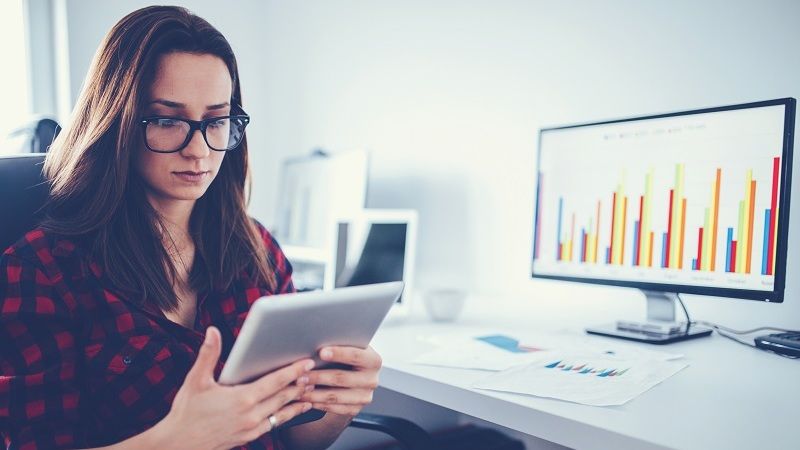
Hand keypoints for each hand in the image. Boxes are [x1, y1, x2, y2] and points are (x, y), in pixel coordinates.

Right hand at [154, 326, 315, 449]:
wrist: (178, 445)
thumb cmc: (186, 412)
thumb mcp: (196, 380)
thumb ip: (208, 354)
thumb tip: (212, 331)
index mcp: (242, 398)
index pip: (275, 382)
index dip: (293, 371)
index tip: (307, 363)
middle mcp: (251, 415)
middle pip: (283, 396)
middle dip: (300, 383)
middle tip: (315, 372)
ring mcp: (252, 428)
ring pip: (282, 411)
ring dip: (297, 400)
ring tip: (311, 389)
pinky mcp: (249, 437)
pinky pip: (275, 424)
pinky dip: (287, 415)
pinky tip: (294, 409)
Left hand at [300, 346, 381, 415]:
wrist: (357, 374)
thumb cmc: (348, 356)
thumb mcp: (350, 347)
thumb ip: (339, 344)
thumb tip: (315, 342)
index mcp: (373, 360)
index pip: (355, 356)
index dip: (338, 353)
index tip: (321, 352)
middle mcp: (372, 380)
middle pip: (342, 378)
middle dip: (318, 376)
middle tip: (300, 375)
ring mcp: (365, 396)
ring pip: (335, 396)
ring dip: (314, 393)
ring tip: (299, 388)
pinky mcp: (356, 409)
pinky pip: (334, 408)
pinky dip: (318, 403)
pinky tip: (307, 398)